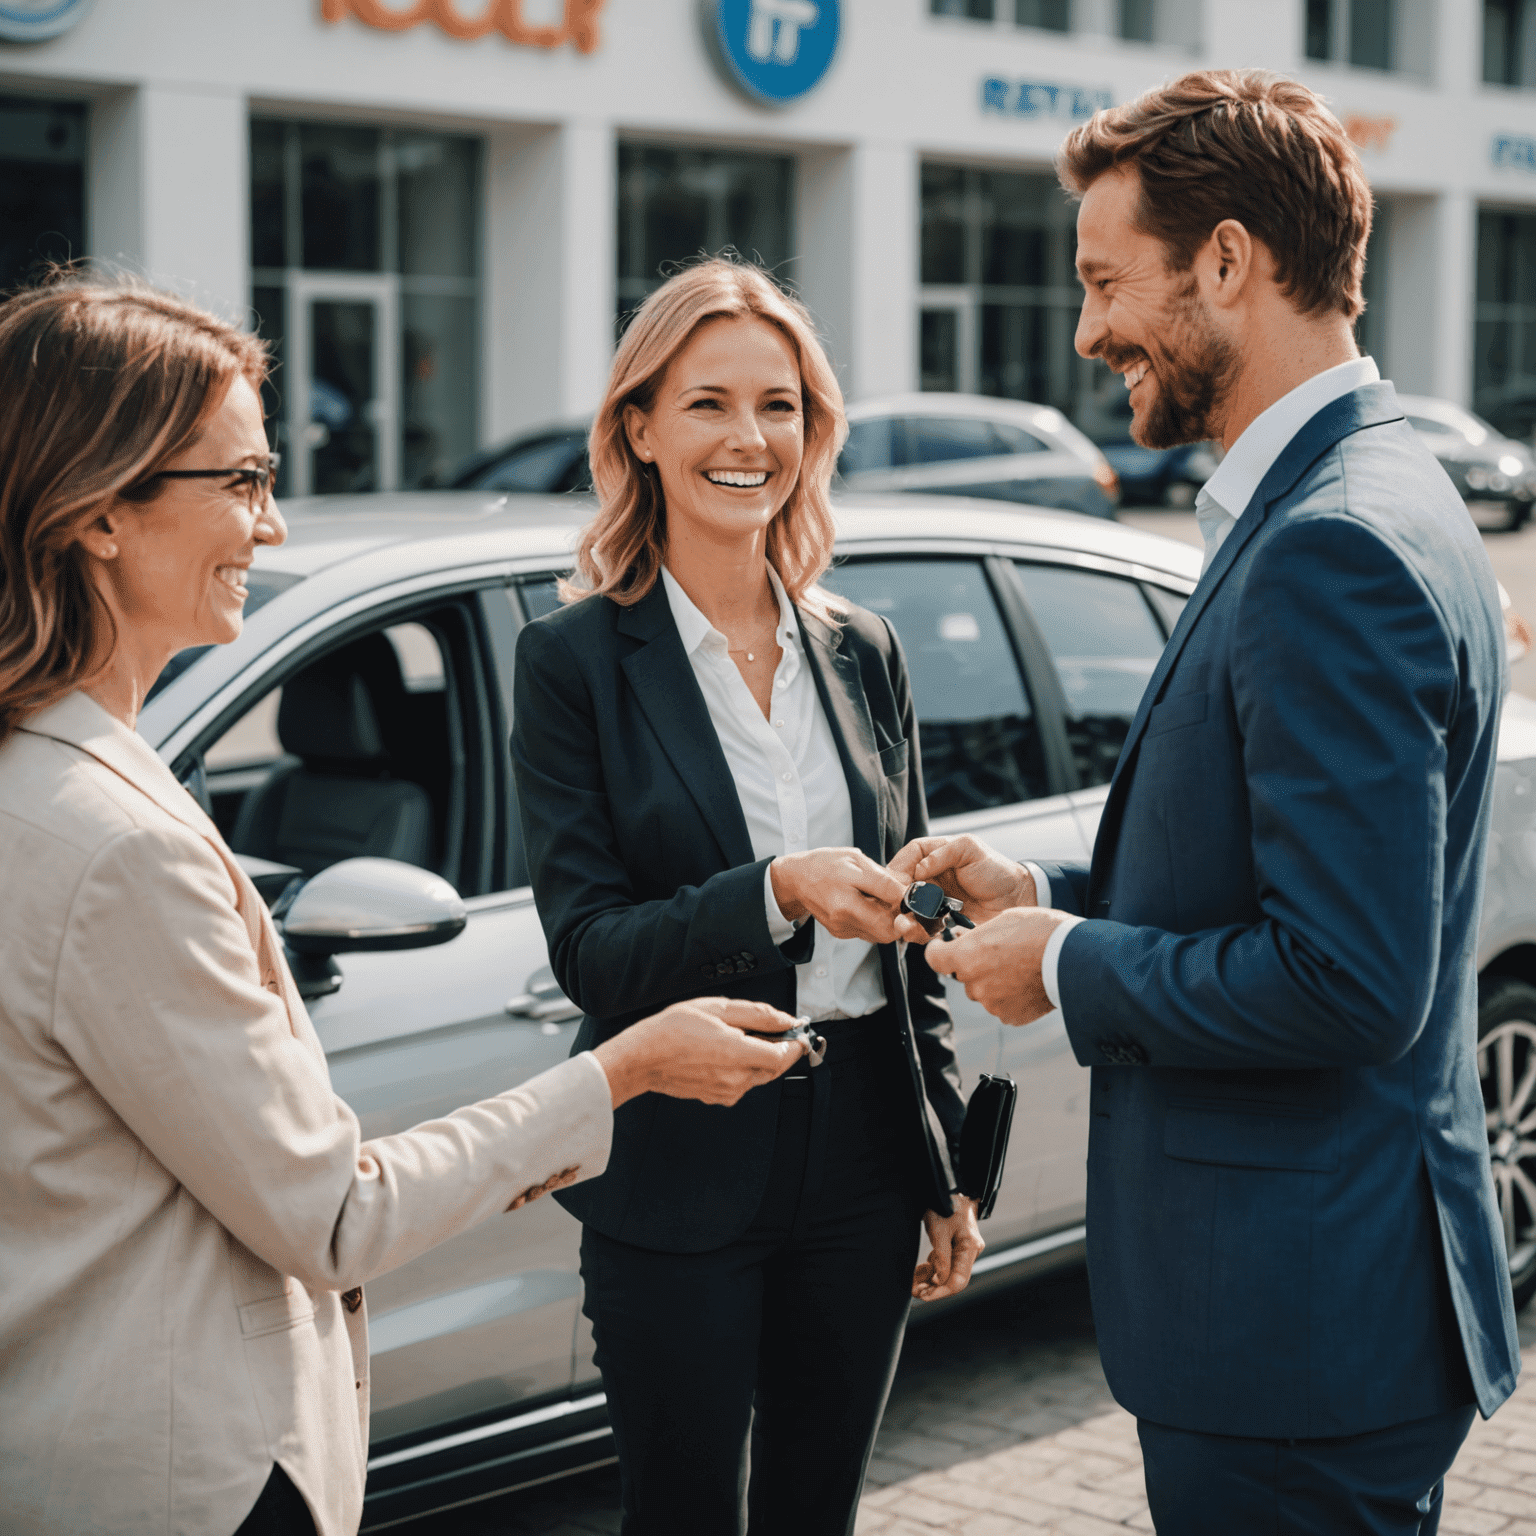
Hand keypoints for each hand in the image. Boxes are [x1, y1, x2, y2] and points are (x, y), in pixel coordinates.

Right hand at [593, 998, 805, 1108]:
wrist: (641, 1058)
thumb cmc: (672, 1031)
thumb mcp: (717, 1008)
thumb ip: (757, 1015)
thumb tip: (784, 1019)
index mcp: (737, 1054)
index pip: (784, 1056)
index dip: (796, 1043)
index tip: (798, 1030)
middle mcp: (736, 1079)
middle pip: (775, 1068)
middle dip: (780, 1049)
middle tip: (776, 1029)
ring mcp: (727, 1092)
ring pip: (759, 1075)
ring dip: (760, 1058)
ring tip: (742, 1036)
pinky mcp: (718, 1097)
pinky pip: (742, 1083)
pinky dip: (744, 1068)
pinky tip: (727, 1051)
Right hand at [769, 847, 906, 943]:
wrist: (797, 879)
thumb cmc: (825, 865)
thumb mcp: (855, 860)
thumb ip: (883, 877)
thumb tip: (909, 888)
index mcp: (846, 898)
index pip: (891, 904)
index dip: (907, 900)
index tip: (913, 893)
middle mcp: (843, 917)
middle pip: (888, 930)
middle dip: (900, 917)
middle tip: (900, 900)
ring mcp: (842, 928)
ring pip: (880, 934)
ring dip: (889, 920)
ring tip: (882, 900)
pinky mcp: (841, 933)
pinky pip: (868, 932)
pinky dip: (876, 921)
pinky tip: (869, 905)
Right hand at [888, 836, 1035, 943]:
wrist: (1017, 901)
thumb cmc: (997, 871)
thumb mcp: (971, 848)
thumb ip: (943, 852)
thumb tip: (919, 869)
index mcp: (936, 857)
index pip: (909, 857)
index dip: (899, 868)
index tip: (896, 882)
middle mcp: (932, 879)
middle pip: (902, 885)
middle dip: (895, 897)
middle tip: (895, 907)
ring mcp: (934, 902)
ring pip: (908, 909)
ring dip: (902, 917)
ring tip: (902, 924)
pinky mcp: (940, 923)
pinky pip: (921, 927)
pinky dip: (915, 931)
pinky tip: (915, 932)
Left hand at [912, 1196, 983, 1300]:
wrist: (949, 1184)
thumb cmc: (945, 1202)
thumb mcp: (939, 1228)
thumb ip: (941, 1256)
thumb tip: (939, 1280)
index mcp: (970, 1247)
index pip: (958, 1280)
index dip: (941, 1291)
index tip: (923, 1296)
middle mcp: (969, 1251)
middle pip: (953, 1279)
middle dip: (933, 1288)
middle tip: (914, 1292)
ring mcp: (962, 1248)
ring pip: (947, 1272)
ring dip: (930, 1280)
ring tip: (912, 1286)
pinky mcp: (953, 1245)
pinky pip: (943, 1263)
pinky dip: (930, 1270)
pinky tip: (917, 1274)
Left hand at [922, 907, 1069, 1026]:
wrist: (1072, 958)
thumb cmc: (1039, 932)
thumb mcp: (1002, 920)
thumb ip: (977, 934)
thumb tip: (963, 937)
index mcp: (966, 956)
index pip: (934, 958)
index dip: (940, 950)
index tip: (946, 946)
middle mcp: (975, 983)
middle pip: (963, 975)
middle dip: (974, 964)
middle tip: (997, 953)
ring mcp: (992, 1003)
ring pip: (984, 991)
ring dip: (993, 981)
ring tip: (1018, 967)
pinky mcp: (1011, 1016)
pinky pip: (1002, 1005)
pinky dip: (1009, 996)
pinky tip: (1026, 982)